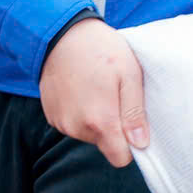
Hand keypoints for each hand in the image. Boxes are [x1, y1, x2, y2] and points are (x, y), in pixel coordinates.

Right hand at [38, 17, 147, 167]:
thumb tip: (141, 144)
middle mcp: (77, 128)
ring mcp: (61, 123)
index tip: (133, 125)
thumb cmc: (100, 50)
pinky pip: (73, 124)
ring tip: (98, 88)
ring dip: (96, 118)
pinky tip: (82, 89)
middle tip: (114, 95)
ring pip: (89, 134)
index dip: (131, 146)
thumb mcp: (129, 75)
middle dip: (113, 126)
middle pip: (105, 144)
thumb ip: (134, 113)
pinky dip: (80, 112)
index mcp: (100, 121)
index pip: (120, 158)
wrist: (61, 34)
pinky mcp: (51, 116)